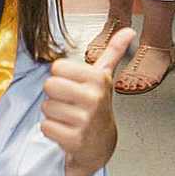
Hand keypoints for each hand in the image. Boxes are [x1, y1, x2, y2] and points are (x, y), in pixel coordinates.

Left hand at [43, 26, 131, 175]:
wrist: (100, 144)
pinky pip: (45, 127)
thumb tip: (128, 31)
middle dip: (55, 96)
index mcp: (98, 79)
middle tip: (69, 103)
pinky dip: (51, 130)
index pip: (57, 67)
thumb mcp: (104, 77)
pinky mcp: (74, 139)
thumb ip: (113, 52)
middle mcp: (94, 98)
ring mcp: (85, 120)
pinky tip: (66, 130)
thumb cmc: (97, 106)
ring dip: (53, 114)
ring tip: (69, 118)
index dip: (61, 77)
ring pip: (46, 107)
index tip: (74, 86)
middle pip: (49, 85)